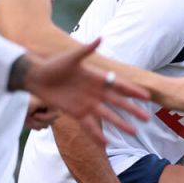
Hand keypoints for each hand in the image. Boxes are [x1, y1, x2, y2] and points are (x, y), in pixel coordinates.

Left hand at [22, 39, 150, 145]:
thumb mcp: (71, 58)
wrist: (37, 77)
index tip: (147, 96)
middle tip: (147, 118)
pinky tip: (107, 143)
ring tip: (134, 132)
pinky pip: (90, 126)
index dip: (133, 91)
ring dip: (121, 124)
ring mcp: (87, 104)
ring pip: (108, 116)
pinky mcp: (77, 113)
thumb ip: (86, 51)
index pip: (119, 86)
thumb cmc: (53, 65)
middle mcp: (95, 92)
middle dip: (132, 110)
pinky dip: (98, 135)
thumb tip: (100, 38)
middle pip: (118, 103)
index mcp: (97, 78)